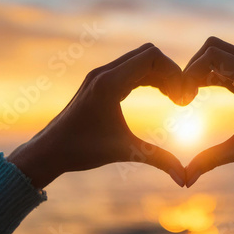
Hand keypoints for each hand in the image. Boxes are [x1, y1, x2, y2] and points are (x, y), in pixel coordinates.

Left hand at [7, 44, 185, 188]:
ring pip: (140, 60)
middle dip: (170, 73)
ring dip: (160, 75)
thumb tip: (184, 179)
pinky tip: (159, 95)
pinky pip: (130, 69)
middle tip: (180, 99)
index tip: (182, 98)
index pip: (152, 57)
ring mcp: (100, 75)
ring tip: (173, 98)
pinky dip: (148, 77)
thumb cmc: (81, 150)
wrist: (49, 151)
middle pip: (149, 54)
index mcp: (110, 83)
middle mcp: (104, 72)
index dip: (174, 73)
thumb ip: (158, 160)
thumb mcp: (125, 151)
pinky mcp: (99, 81)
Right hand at [183, 37, 233, 200]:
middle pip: (214, 48)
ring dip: (203, 71)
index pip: (212, 55)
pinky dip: (214, 75)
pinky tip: (202, 93)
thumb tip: (186, 180)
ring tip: (189, 96)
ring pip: (222, 56)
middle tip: (183, 95)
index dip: (190, 71)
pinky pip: (231, 67)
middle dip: (193, 67)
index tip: (183, 98)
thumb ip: (213, 160)